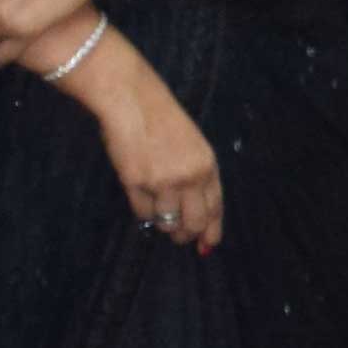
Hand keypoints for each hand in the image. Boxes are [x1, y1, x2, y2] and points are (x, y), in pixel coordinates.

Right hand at [80, 40, 224, 252]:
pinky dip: (143, 211)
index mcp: (207, 165)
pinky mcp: (136, 183)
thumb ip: (197, 176)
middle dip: (186, 235)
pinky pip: (143, 213)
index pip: (215, 208)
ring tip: (158, 208)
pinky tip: (142, 197)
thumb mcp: (192, 145)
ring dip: (162, 223)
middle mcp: (189, 176)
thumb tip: (197, 212)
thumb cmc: (161, 120)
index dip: (211, 231)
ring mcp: (163, 181)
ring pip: (167, 222)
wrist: (132, 101)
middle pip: (194, 223)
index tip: (207, 245)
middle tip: (179, 237)